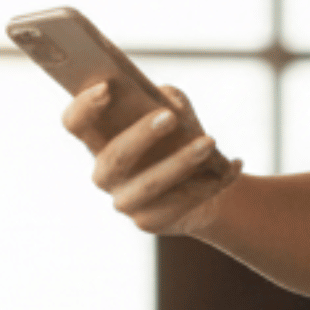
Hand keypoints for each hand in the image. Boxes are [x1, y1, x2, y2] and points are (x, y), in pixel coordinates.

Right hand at [65, 79, 243, 236]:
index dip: (84, 106)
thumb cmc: (180, 135)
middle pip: (114, 156)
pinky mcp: (150, 222)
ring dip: (182, 162)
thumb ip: (166, 100)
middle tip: (170, 117)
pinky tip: (235, 165)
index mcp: (97, 139)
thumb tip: (168, 104)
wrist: (204, 181)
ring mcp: (124, 201)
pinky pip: (181, 202)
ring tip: (210, 142)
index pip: (74, 123)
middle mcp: (104, 174)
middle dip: (142, 136)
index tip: (106, 87)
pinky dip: (212, 182)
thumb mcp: (173, 109)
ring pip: (150, 184)